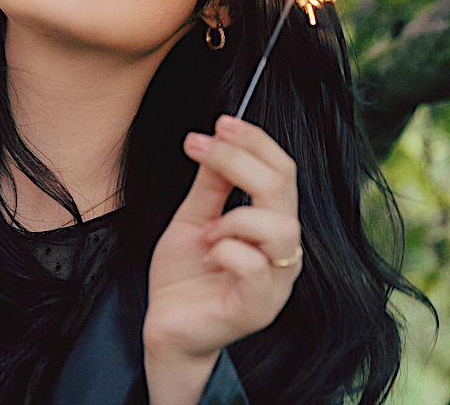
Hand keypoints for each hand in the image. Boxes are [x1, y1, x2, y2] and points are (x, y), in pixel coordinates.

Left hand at [143, 115, 300, 403]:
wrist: (166, 327)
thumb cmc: (184, 276)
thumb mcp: (193, 218)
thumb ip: (211, 184)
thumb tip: (217, 138)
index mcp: (272, 224)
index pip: (282, 171)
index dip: (255, 141)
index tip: (221, 122)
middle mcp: (284, 251)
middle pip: (283, 189)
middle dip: (240, 160)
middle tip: (203, 146)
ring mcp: (276, 281)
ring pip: (280, 227)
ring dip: (235, 217)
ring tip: (208, 229)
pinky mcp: (259, 307)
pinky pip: (254, 265)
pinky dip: (225, 250)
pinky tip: (208, 255)